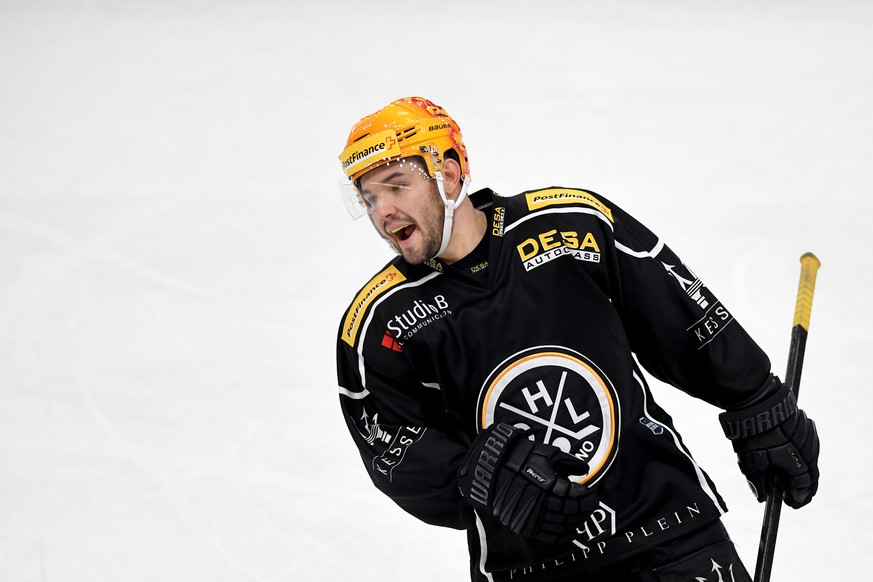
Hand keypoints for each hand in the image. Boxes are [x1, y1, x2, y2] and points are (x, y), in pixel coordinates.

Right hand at [457, 423, 595, 542]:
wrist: (492, 468)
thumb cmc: (521, 457)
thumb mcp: (547, 453)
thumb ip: (568, 462)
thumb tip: (584, 470)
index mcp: (548, 485)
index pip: (575, 496)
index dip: (587, 497)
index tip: (592, 494)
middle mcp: (541, 503)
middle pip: (570, 512)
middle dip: (584, 510)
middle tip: (591, 505)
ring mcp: (532, 516)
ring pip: (561, 525)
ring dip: (575, 522)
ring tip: (581, 517)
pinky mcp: (524, 524)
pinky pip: (548, 535)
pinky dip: (562, 535)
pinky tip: (570, 531)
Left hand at [719, 376, 819, 508]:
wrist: (756, 403)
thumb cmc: (752, 435)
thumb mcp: (749, 462)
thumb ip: (757, 482)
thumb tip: (761, 497)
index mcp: (797, 464)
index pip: (804, 488)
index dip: (797, 498)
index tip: (789, 502)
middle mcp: (808, 453)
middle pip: (812, 476)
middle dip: (803, 487)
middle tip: (790, 494)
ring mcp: (810, 438)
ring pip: (811, 460)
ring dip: (803, 470)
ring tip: (788, 477)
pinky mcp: (807, 425)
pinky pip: (809, 445)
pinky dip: (802, 455)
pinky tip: (790, 457)